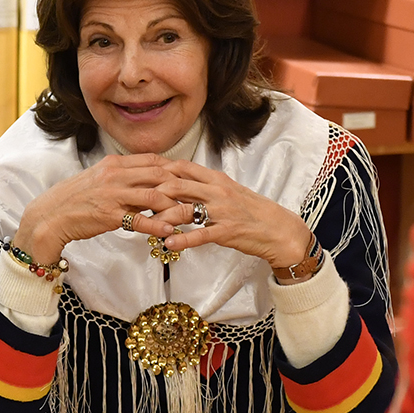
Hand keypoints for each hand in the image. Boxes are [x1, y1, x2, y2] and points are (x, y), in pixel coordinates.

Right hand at [13, 154, 181, 264]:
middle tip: (198, 197)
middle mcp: (115, 174)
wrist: (50, 216)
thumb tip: (147, 182)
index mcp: (114, 164)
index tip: (190, 179)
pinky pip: (140, 219)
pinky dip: (158, 225)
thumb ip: (123, 178)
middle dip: (182, 186)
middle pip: (159, 174)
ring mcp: (113, 194)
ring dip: (175, 206)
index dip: (175, 169)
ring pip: (154, 195)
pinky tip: (171, 231)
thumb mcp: (100, 180)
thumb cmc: (76, 200)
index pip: (153, 160)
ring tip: (191, 216)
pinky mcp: (110, 214)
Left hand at [150, 159, 311, 268]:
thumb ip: (205, 186)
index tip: (139, 177)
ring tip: (145, 226)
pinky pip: (200, 235)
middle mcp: (217, 191)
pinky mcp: (227, 231)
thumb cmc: (252, 212)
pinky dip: (182, 240)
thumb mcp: (229, 192)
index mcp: (216, 178)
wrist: (279, 229)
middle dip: (152, 194)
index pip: (181, 168)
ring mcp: (222, 211)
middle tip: (134, 202)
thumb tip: (180, 184)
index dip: (157, 171)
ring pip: (185, 210)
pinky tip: (168, 245)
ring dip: (162, 219)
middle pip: (176, 185)